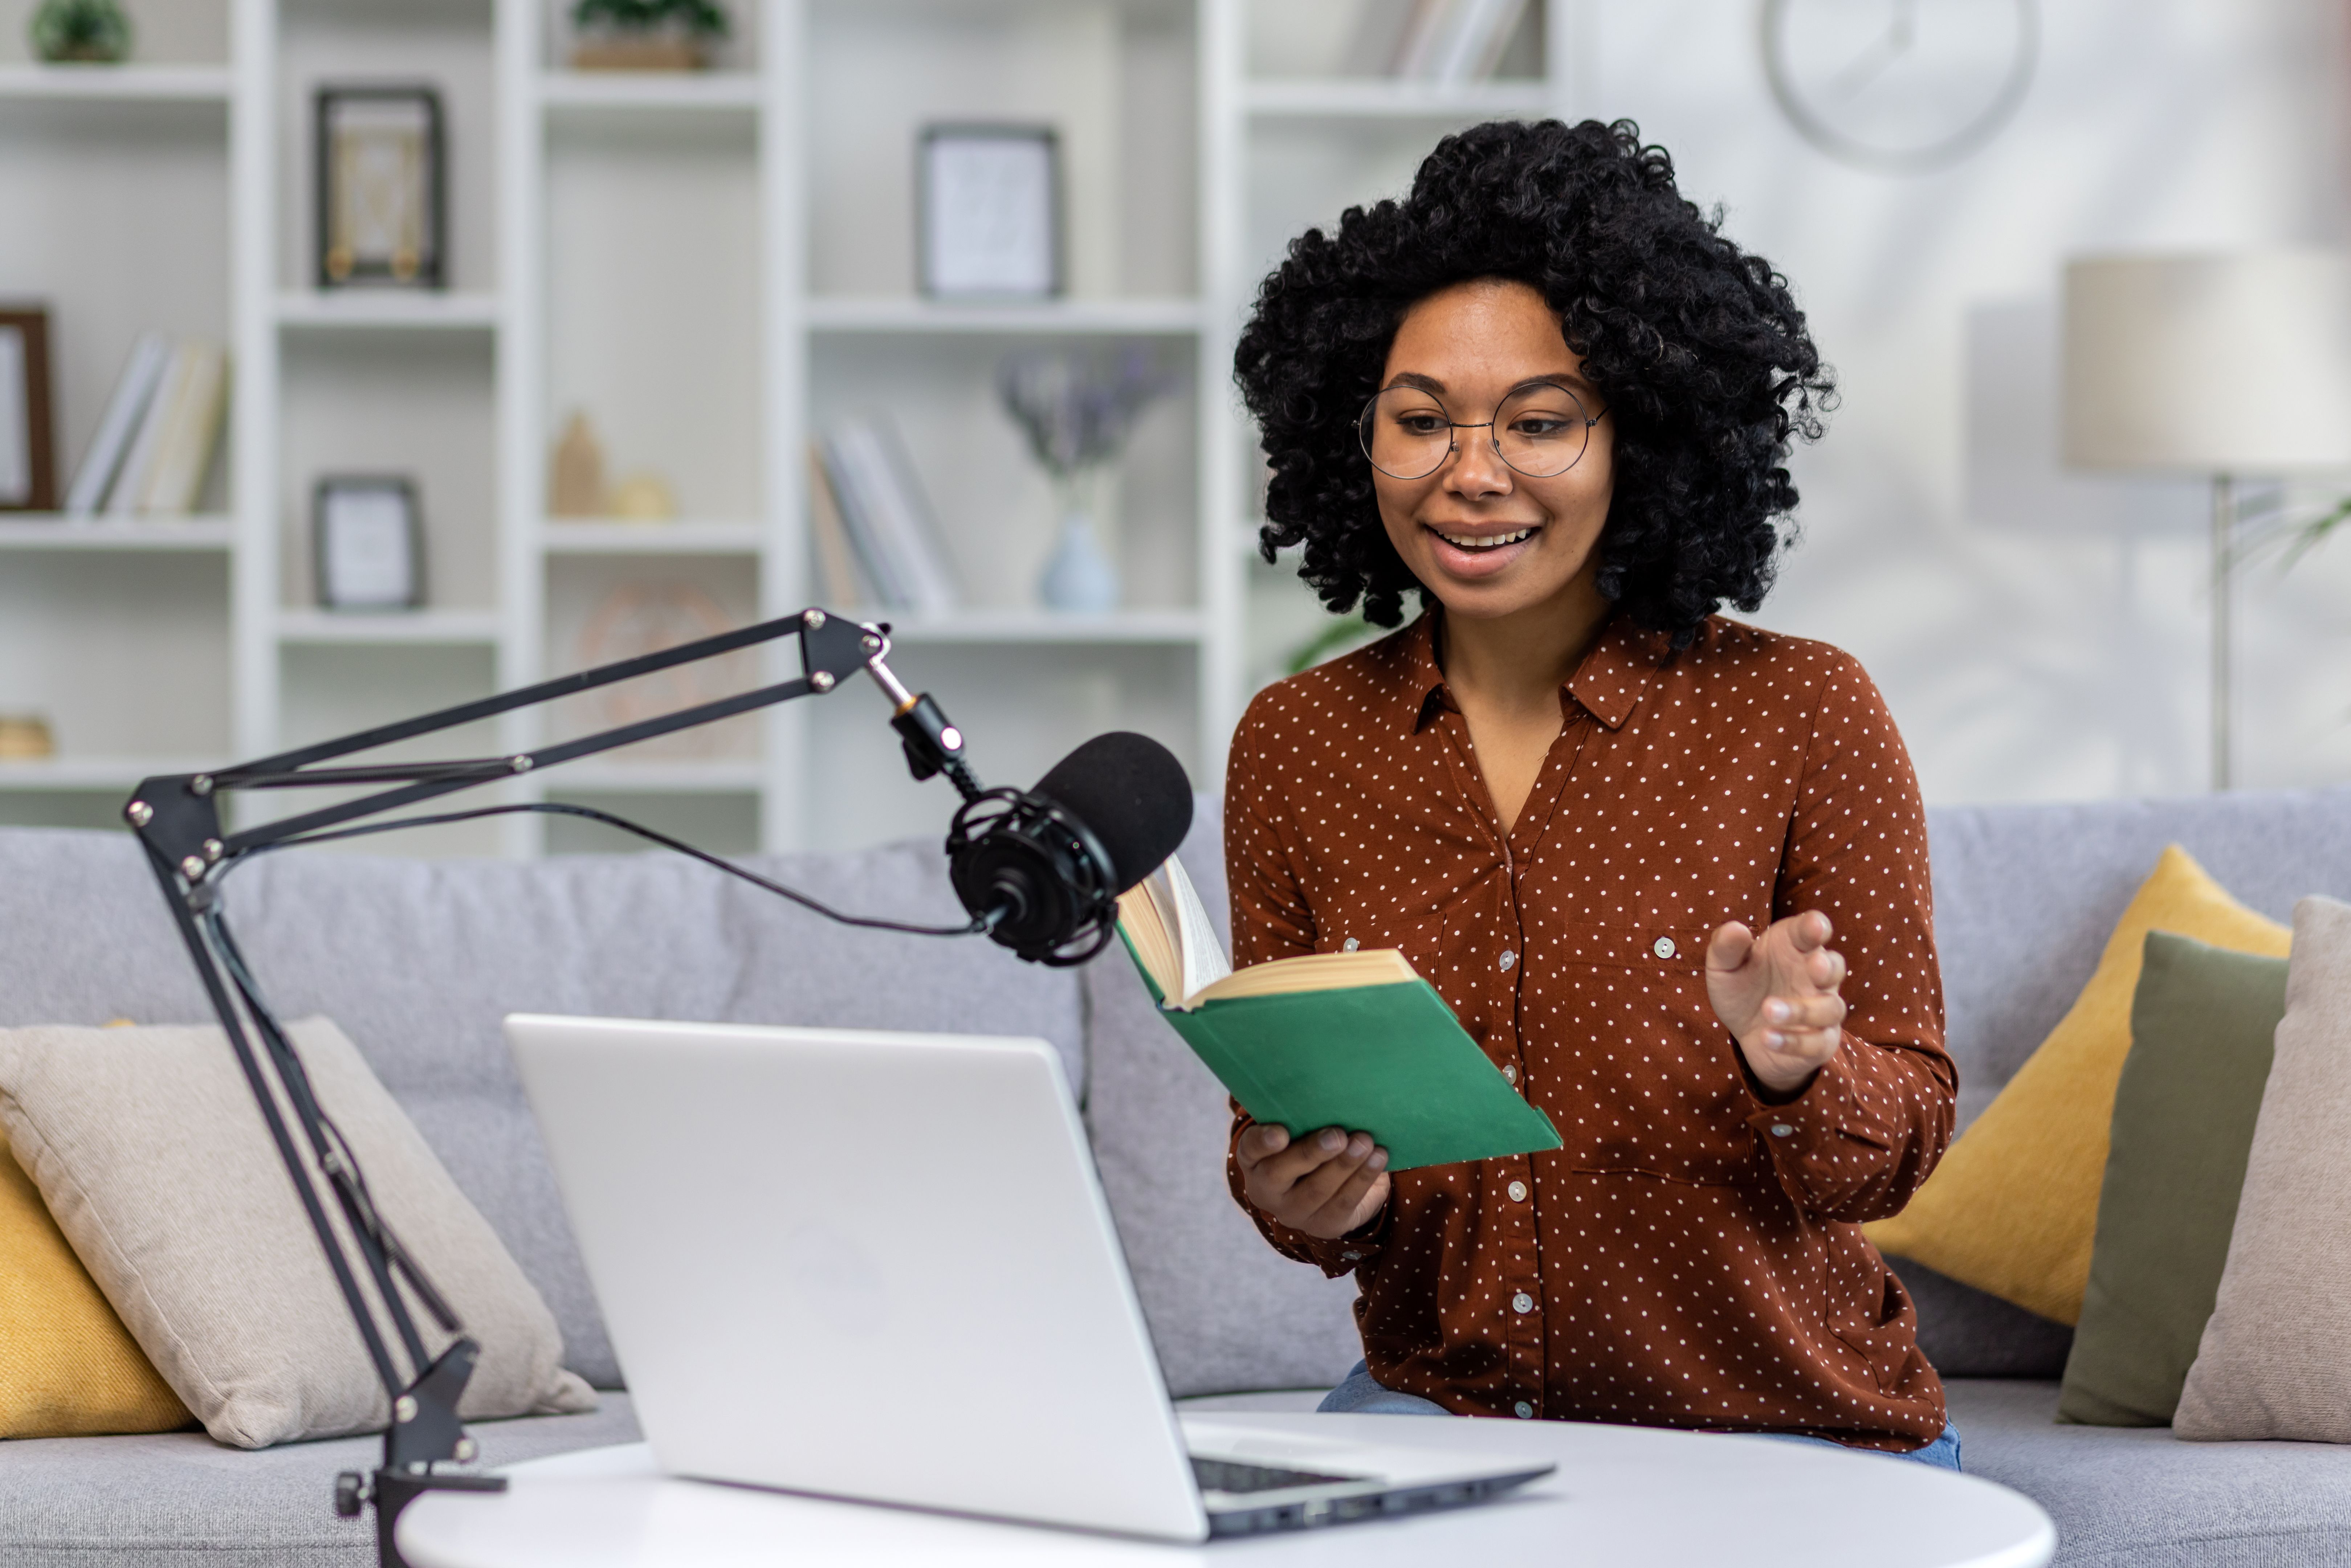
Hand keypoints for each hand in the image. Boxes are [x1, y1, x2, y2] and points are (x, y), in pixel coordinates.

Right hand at [1235, 1124, 1390, 1239]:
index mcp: (1254, 1161)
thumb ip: (1306, 1117)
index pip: (1250, 1149)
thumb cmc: (1313, 1145)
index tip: (1281, 1132)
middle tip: (1337, 1135)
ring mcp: (1293, 1213)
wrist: (1332, 1190)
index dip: (1263, 1142)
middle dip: (1311, 1153)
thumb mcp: (1301, 1131)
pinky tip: (1378, 1157)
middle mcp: (1266, 1190)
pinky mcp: (1323, 1226)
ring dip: (1344, 1164)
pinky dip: (1363, 1178)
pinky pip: (1344, 1203)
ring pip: (1316, 1190)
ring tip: (1365, 1141)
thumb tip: (1334, 1090)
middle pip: (1280, 1173)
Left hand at [1705, 911, 1846, 1098]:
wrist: (1746, 1034)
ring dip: (1803, 1010)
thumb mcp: (1724, 967)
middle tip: (1815, 966)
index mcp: (1795, 946)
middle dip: (1828, 966)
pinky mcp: (1822, 1041)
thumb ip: (1726, 947)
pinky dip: (1794, 1041)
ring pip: (1830, 1007)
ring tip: (1767, 1009)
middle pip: (1835, 966)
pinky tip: (1767, 1037)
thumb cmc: (1742, 988)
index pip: (1812, 929)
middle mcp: (1815, 975)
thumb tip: (1735, 929)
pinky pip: (1818, 1043)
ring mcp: (1823, 1008)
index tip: (1815, 927)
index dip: (1816, 926)